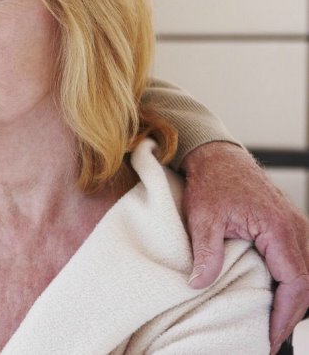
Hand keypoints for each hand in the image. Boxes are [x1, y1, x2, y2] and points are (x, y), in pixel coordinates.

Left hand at [181, 141, 308, 352]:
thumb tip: (198, 284)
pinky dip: (292, 283)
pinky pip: (299, 261)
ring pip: (306, 273)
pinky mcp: (288, 226)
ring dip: (294, 299)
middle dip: (292, 314)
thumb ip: (205, 253)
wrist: (218, 158)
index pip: (295, 281)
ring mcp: (295, 226)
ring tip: (274, 324)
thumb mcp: (203, 219)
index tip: (272, 334)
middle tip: (272, 338)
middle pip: (306, 282)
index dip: (286, 312)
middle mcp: (295, 228)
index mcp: (278, 229)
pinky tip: (277, 297)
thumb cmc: (212, 184)